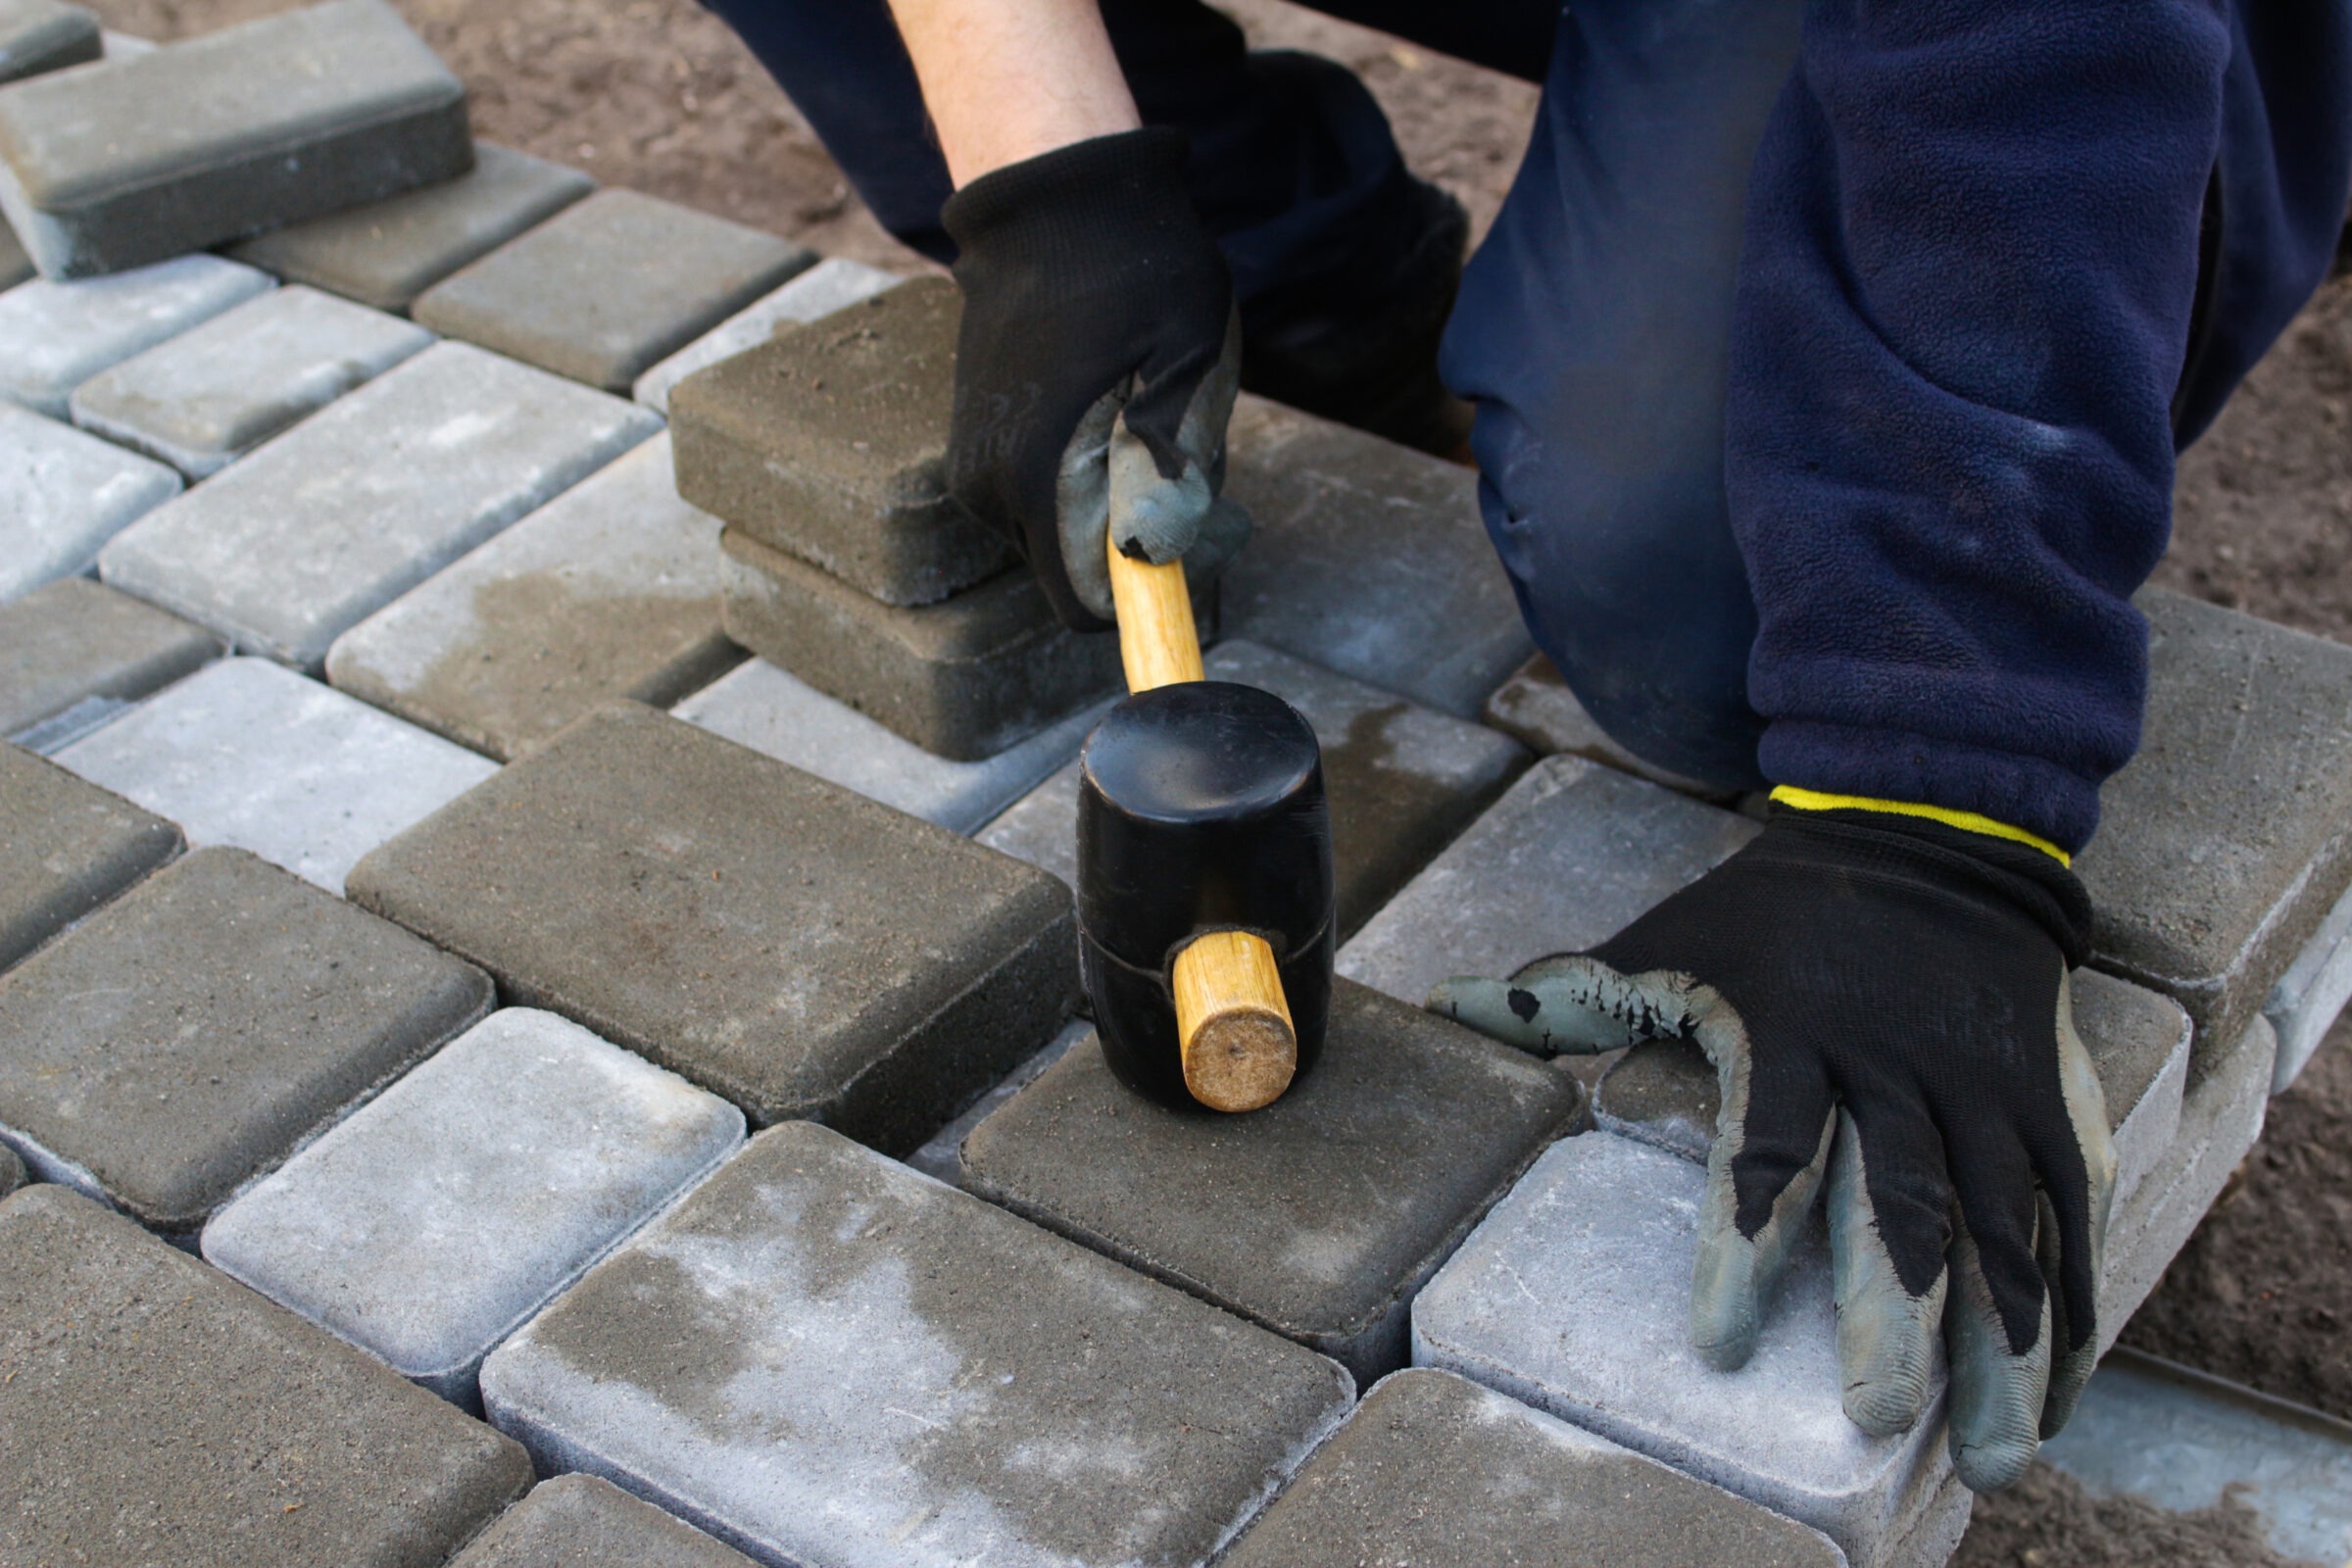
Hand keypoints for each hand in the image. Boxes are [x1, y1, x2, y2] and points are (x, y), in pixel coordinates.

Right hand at [942, 127, 1243, 628]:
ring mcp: (976, 467)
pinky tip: (1115, 396)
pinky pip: (1050, 495)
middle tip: (1186, 440)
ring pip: (1071, 531)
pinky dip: (1093, 469)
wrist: (1057, 201)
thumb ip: (1170, 465)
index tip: (1198, 523)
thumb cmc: (1137, 272)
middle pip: (1085, 570)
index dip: (1153, 589)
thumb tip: (1150, 555)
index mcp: (1036, 477)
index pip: (1090, 605)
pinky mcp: (980, 446)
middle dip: (1146, 532)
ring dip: (1123, 495)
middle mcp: (989, 488)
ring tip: (1148, 402)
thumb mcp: (1187, 360)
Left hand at [1428, 802, 2116, 1492]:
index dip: (1741, 1244)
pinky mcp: (2047, 1100)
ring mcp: (1980, 1085)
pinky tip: (2050, 1393)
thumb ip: (1561, 996)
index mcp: (1790, 1031)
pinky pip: (2068, 1212)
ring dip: (1997, 1344)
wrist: (1931, 836)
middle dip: (1888, 1316)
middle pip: (1897, 1202)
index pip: (1764, 1150)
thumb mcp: (1667, 937)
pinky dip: (2063, 1305)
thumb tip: (1440, 1008)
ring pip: (1999, 1224)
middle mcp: (1894, 1063)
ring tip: (1988, 1455)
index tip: (1714, 1343)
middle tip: (1872, 1417)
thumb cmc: (1773, 912)